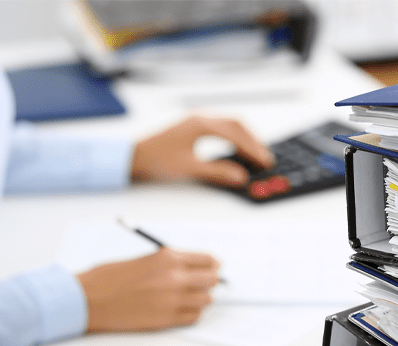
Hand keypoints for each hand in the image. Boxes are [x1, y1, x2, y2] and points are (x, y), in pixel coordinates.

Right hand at [77, 247, 220, 332]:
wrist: (89, 299)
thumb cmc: (109, 277)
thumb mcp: (144, 259)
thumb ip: (169, 263)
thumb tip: (191, 269)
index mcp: (168, 257)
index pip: (208, 260)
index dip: (212, 265)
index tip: (213, 268)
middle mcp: (174, 277)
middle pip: (212, 280)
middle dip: (210, 281)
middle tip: (202, 284)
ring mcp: (172, 300)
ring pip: (206, 300)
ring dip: (200, 299)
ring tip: (188, 298)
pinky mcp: (166, 319)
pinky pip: (194, 317)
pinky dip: (191, 314)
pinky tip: (180, 310)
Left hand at [130, 116, 274, 186]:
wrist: (132, 156)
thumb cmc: (156, 160)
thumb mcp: (189, 168)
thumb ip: (217, 172)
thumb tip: (240, 176)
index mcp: (200, 124)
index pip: (235, 134)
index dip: (252, 149)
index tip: (264, 161)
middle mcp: (200, 117)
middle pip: (236, 125)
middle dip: (253, 142)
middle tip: (265, 159)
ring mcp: (196, 120)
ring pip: (230, 125)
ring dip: (245, 138)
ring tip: (256, 155)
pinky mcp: (193, 127)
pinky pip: (221, 128)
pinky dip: (234, 138)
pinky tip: (238, 149)